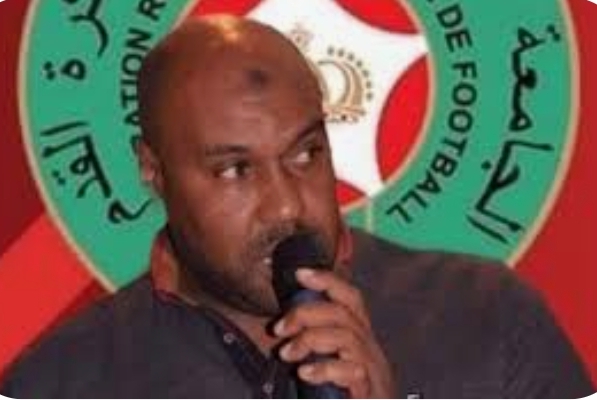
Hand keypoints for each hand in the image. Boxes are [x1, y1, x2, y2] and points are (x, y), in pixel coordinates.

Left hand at [274, 268, 395, 397]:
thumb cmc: (339, 399)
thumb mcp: (325, 367)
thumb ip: (313, 347)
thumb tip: (282, 326)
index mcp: (360, 339)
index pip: (352, 299)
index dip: (328, 281)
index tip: (300, 273)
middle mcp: (370, 350)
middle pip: (344, 314)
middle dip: (307, 313)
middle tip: (279, 329)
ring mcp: (373, 372)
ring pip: (347, 336)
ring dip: (311, 339)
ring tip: (287, 353)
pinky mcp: (370, 393)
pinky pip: (352, 371)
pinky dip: (325, 367)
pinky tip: (305, 373)